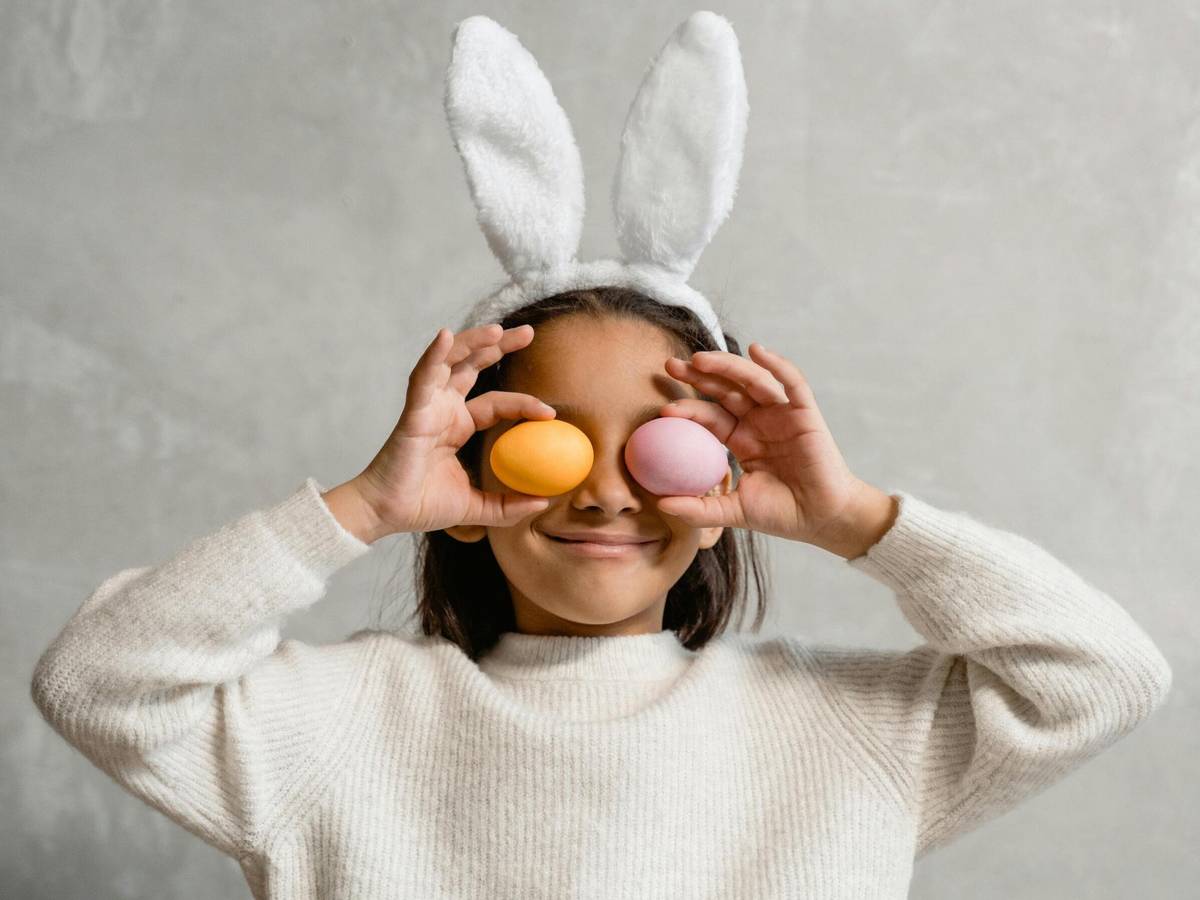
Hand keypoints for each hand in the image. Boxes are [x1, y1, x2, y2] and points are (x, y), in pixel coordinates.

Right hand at [351, 323, 556, 534]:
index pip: (496, 403)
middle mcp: (444, 410)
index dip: (523, 403)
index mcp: (458, 426)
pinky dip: (434, 355)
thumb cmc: (422, 506)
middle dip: (499, 345)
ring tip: (498, 330)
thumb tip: (544, 502)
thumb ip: (508, 507)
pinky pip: (423, 377)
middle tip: (528, 331)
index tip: (550, 412)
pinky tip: (445, 336)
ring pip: (451, 362)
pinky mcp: (413, 412)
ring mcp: (427, 407)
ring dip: (472, 342)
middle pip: (473, 366)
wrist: (387, 514)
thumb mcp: (477, 508)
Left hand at [657, 343, 883, 548]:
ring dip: (727, 366)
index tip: (663, 410)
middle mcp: (759, 421)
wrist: (822, 520)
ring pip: (752, 380)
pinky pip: (792, 383)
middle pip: (725, 390)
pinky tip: (757, 351)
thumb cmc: (781, 514)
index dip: (688, 409)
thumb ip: (699, 509)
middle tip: (670, 365)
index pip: (709, 416)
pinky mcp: (805, 413)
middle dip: (698, 375)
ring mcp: (782, 415)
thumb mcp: (733, 511)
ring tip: (700, 359)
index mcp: (741, 439)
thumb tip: (661, 505)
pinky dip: (777, 365)